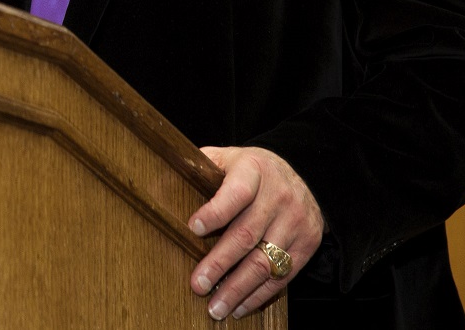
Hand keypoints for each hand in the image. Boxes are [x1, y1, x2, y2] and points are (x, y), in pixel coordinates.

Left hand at [188, 146, 324, 320]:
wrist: (302, 175)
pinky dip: (259, 294)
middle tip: (198, 284)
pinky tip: (240, 306)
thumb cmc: (250, 171)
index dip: (215, 212)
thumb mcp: (226, 158)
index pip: (236, 192)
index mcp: (254, 170)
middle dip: (220, 262)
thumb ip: (199, 168)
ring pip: (265, 261)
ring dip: (238, 288)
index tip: (193, 229)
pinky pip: (282, 275)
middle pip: (247, 234)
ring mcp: (295, 221)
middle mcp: (278, 196)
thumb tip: (157, 185)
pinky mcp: (307, 244)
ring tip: (216, 306)